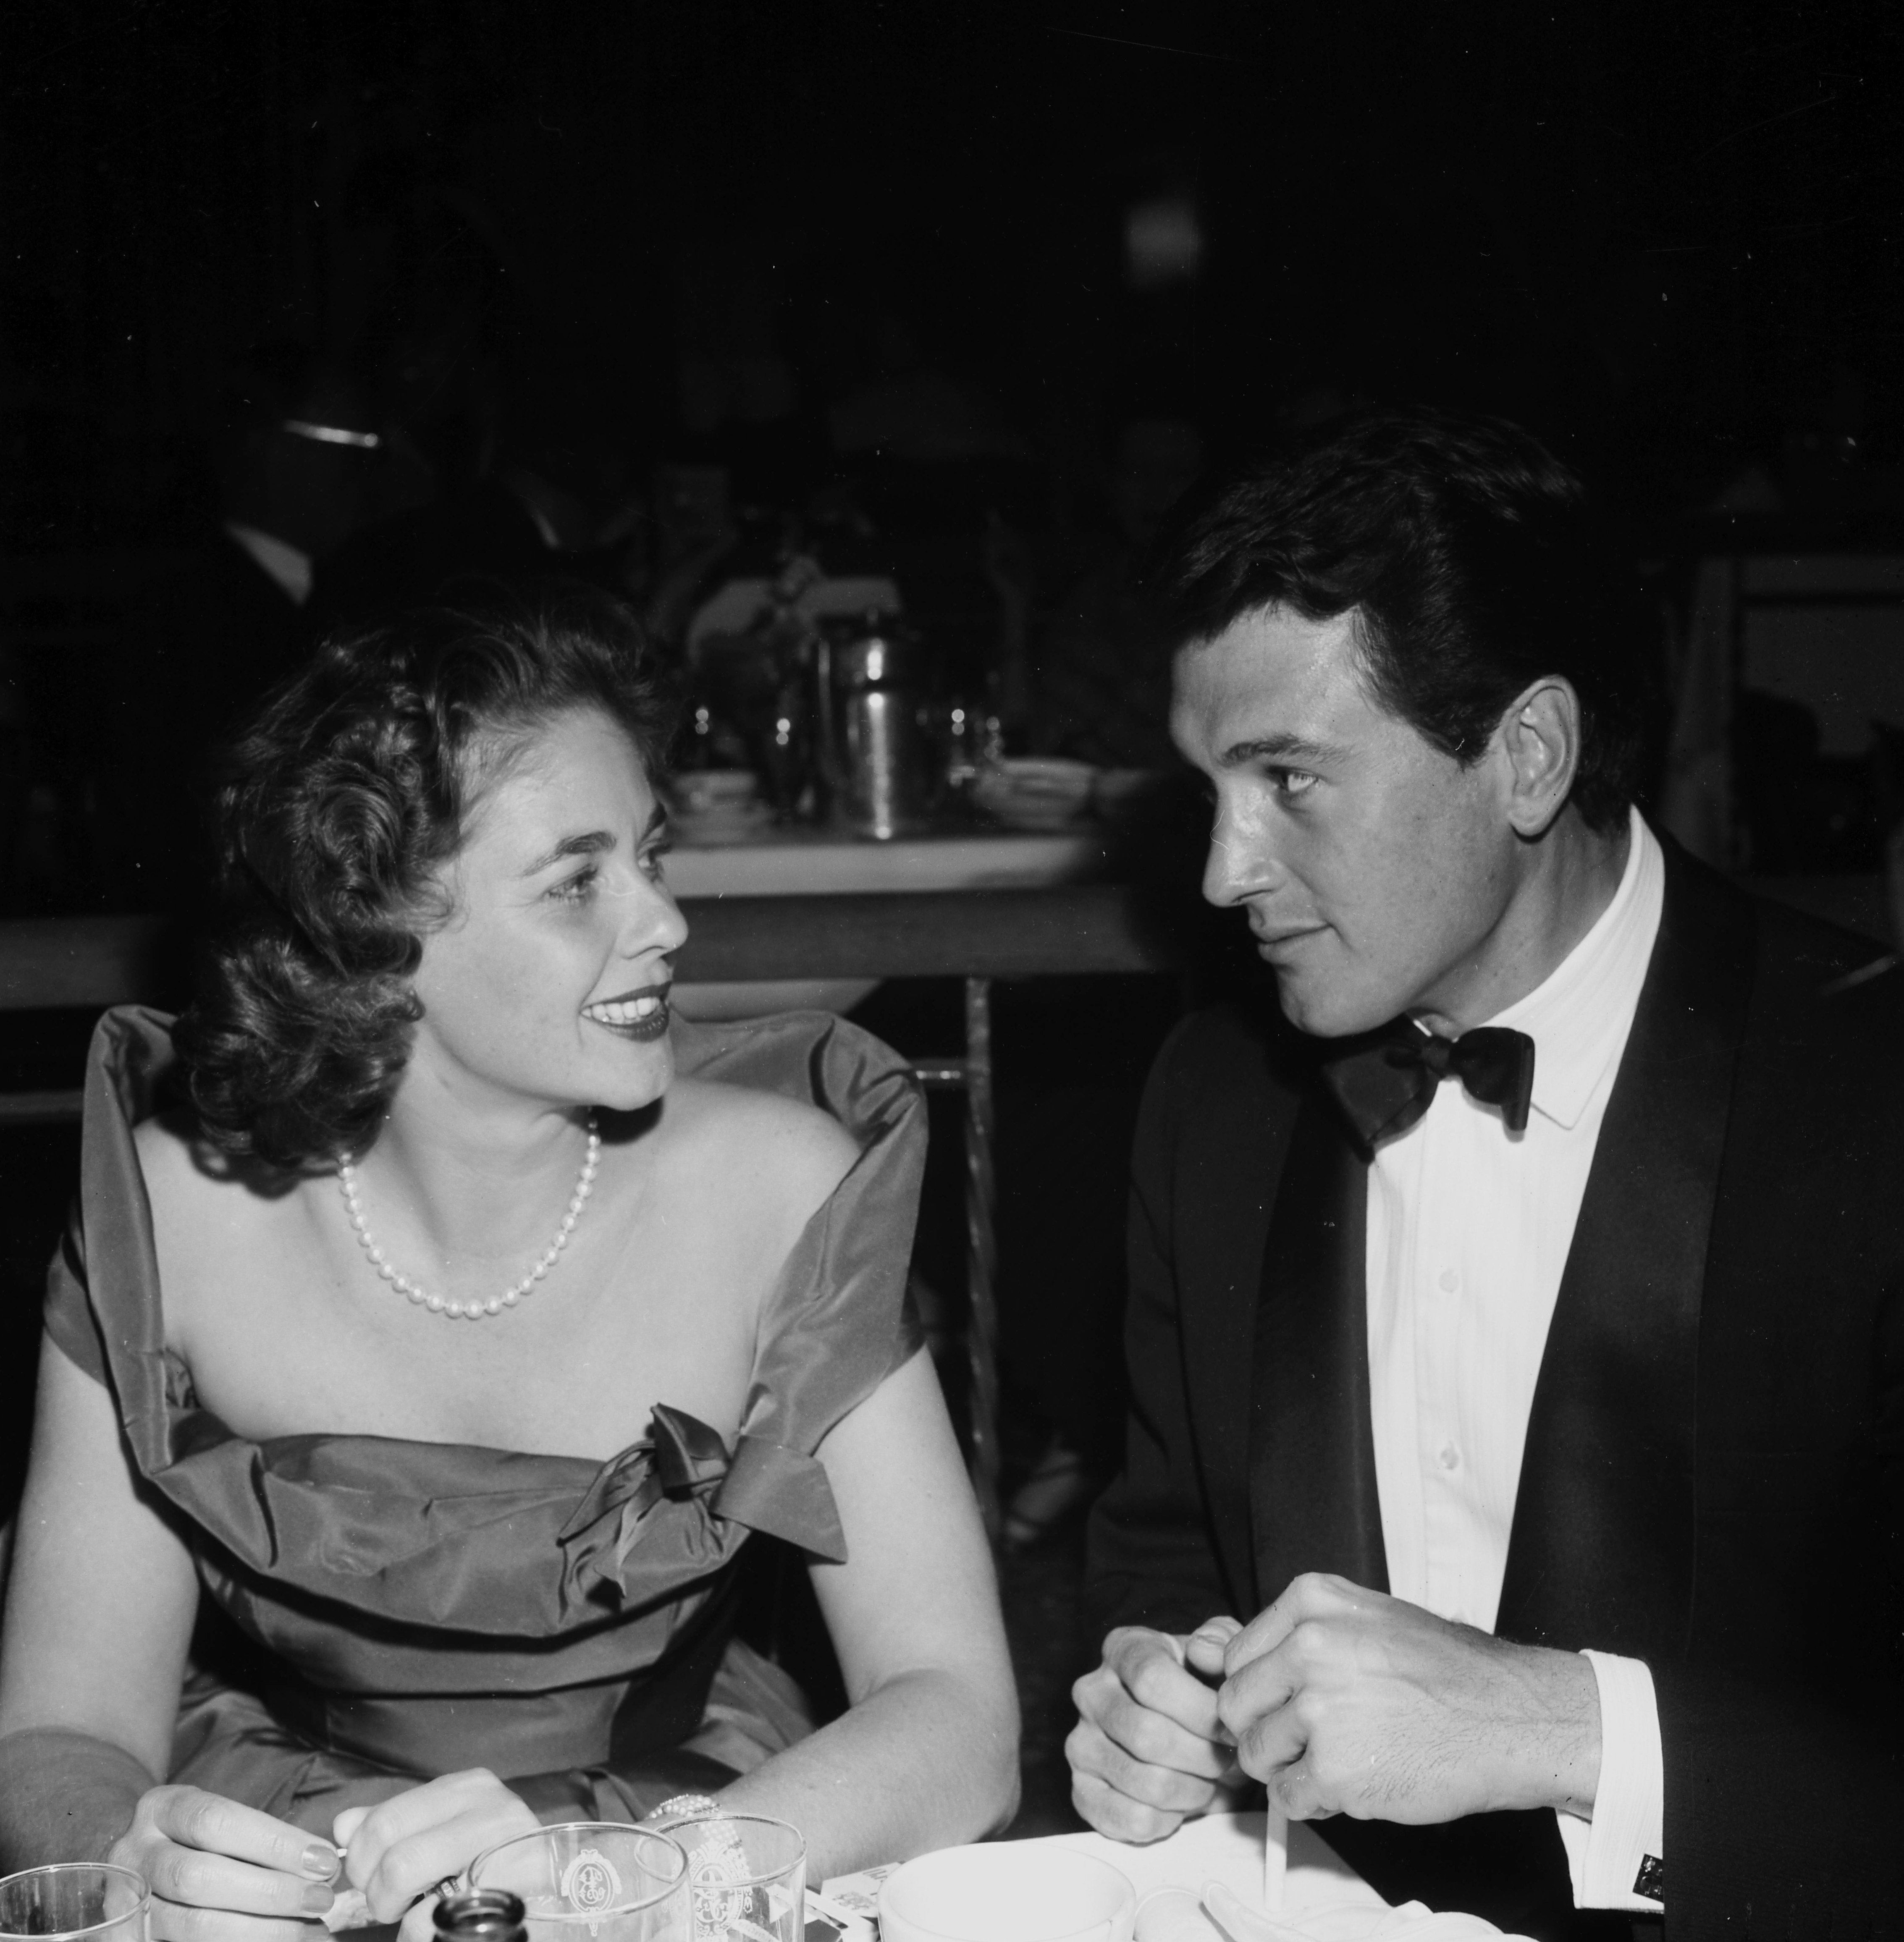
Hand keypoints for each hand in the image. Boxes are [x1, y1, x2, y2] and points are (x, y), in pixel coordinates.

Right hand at [106, 1784, 340, 1941]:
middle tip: (321, 1902)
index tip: (324, 1862)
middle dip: (270, 1893)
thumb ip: (267, 1839)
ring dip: (260, 1932)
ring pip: (192, 1925)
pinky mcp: (131, 1940)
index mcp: (161, 1808)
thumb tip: (323, 1866)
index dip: (275, 1843)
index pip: (218, 1822)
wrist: (142, 1861)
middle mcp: (133, 1855)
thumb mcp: (224, 1822)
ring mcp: (123, 1906)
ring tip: (309, 1933)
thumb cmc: (201, 1839)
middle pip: (201, 1877)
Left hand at [333, 1770, 538, 1929]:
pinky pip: (438, 1919)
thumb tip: (344, 1825)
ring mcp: (507, 1847)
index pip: (382, 1821)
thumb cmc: (493, 1861)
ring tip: (420, 1914)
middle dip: (377, 1892)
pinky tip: (444, 1925)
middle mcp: (491, 1807)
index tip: (372, 1879)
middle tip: (392, 1905)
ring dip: (401, 1916)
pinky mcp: (514, 1890)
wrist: (557, 1890)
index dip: (361, 1861)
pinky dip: (424, 1932)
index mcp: (466, 1788)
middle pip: (394, 1855)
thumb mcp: (442, 1831)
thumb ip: (392, 1825)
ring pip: (411, 1881)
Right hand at [1067, 1618, 1244, 1842]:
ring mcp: (1081, 1743)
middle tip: (1225, 1760)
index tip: (1231, 1729)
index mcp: (1123, 1649)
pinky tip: (1180, 1802)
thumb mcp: (1218, 1656)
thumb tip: (1203, 1651)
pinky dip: (1169, 1819)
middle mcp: (1092, 1692)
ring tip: (1207, 1779)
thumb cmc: (1203, 1691)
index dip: (1200, 1711)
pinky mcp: (1082, 1791)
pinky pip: (1131, 1819)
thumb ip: (1221, 1643)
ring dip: (1193, 1790)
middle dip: (1203, 1757)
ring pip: (1145, 1782)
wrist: (1183, 1733)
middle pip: (1147, 1735)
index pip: (1153, 1680)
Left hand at [1218, 1573, 1601, 1823]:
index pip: (1237, 1655)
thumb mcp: (1366, 1618)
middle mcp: (1308, 1647)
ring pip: (1254, 1754)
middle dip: (1261, 1731)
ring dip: (1286, 1769)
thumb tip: (1217, 1655)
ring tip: (1335, 1761)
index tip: (1281, 1705)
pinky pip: (1287, 1798)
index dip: (1257, 1690)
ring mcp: (1319, 1709)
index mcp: (1311, 1602)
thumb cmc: (1446, 1672)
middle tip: (1301, 1743)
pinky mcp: (1336, 1770)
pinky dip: (1311, 1802)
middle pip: (1234, 1705)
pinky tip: (1350, 1785)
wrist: (1511, 1717)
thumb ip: (1297, 1634)